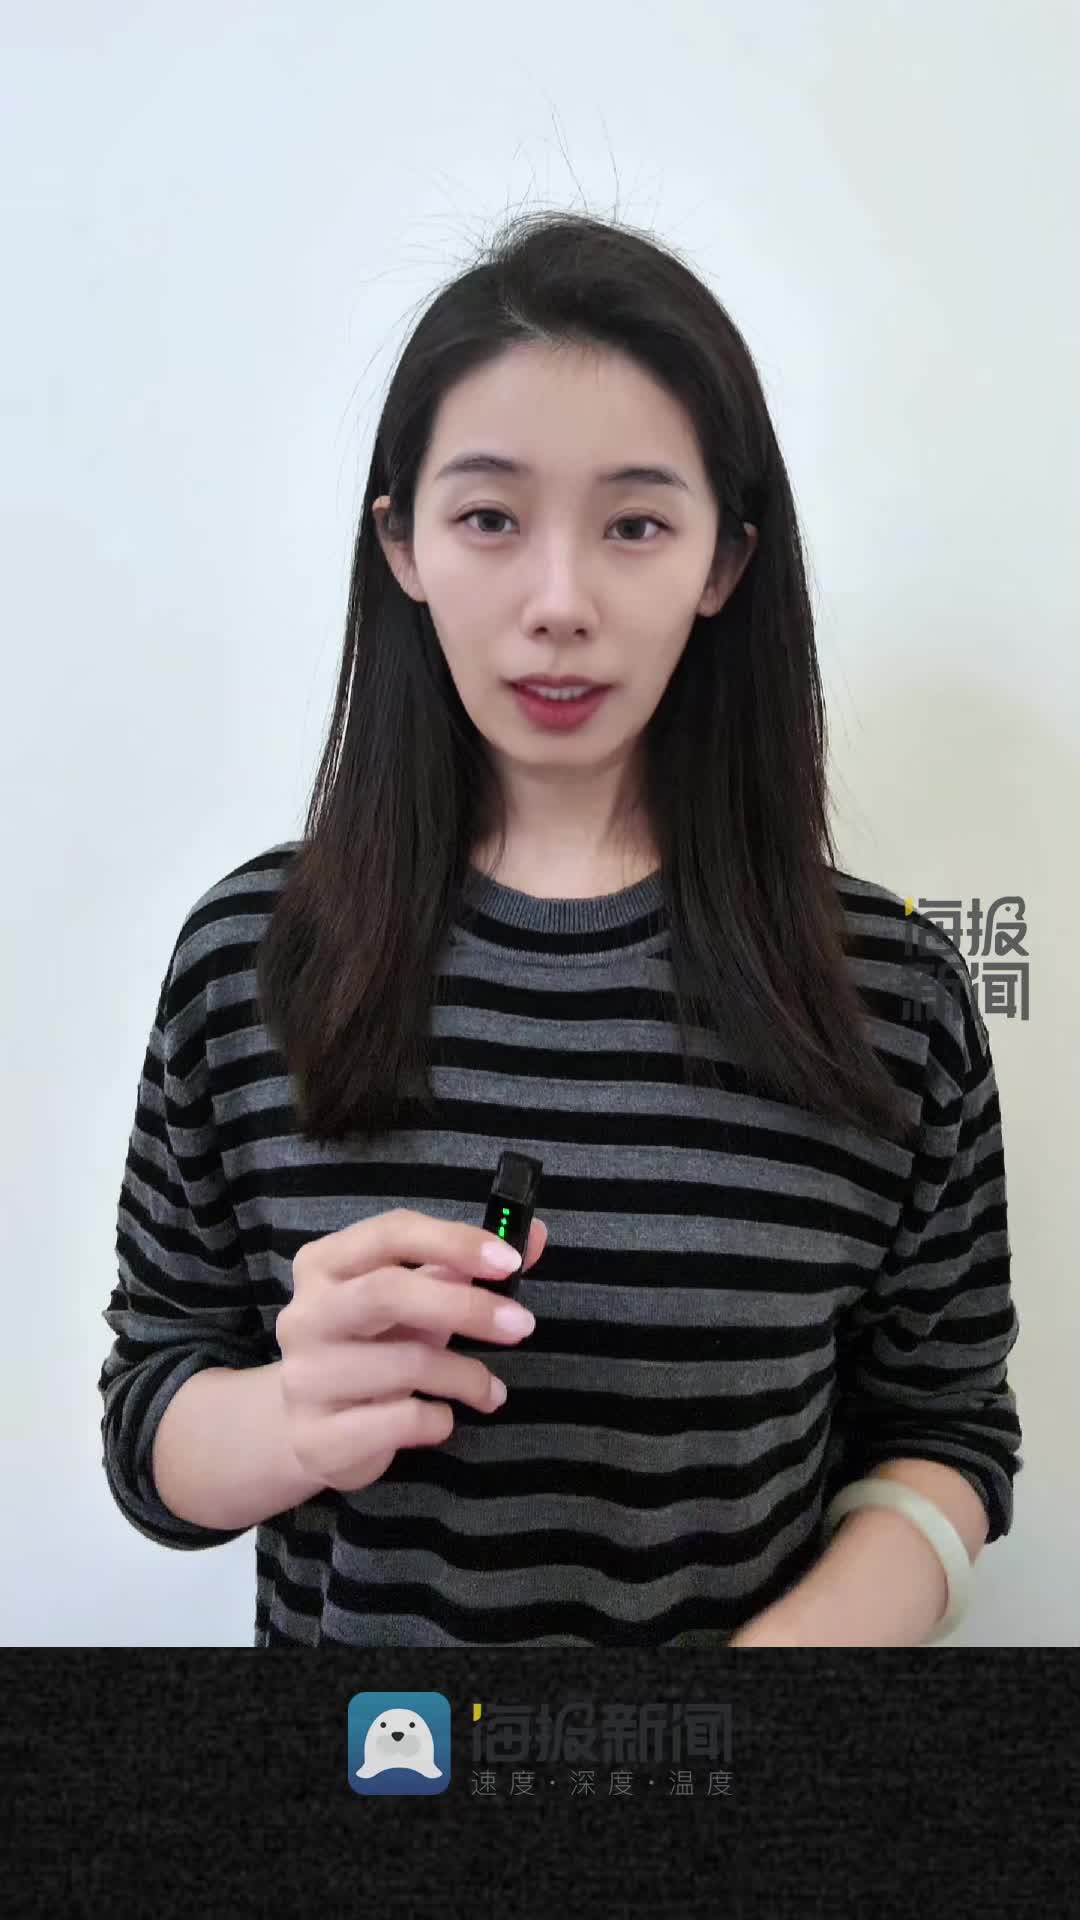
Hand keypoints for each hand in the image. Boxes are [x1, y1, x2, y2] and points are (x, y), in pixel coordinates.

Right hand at [275, 1207, 546, 1493]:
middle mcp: (304, 1315)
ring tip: (490, 1391)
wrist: (308, 1432)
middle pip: (388, 1292)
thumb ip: (466, 1268)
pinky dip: (438, 1419)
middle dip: (467, 1307)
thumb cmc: (371, 1349)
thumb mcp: (415, 1301)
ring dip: (466, 1375)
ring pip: (404, 1363)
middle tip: (521, 1325)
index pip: (391, 1233)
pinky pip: (400, 1420)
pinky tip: (442, 1419)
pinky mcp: (316, 1437)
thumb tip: (536, 1236)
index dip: (454, 1241)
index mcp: (324, 1265)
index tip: (510, 1261)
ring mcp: (303, 1378)